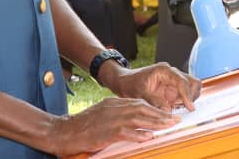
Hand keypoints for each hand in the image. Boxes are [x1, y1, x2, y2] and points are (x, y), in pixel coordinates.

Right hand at [48, 97, 178, 155]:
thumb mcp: (102, 114)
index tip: (167, 113)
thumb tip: (135, 121)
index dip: (155, 108)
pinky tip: (148, 136)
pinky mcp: (106, 132)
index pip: (139, 103)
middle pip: (142, 109)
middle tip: (175, 119)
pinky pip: (125, 132)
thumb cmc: (82, 126)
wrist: (63, 131)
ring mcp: (110, 119)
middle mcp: (114, 108)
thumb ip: (117, 114)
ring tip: (168, 126)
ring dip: (155, 122)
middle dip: (160, 114)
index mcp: (113, 103)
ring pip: (138, 118)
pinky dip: (138, 134)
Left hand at [101, 62, 201, 112]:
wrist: (125, 82)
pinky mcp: (172, 89)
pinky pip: (183, 96)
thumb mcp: (139, 94)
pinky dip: (182, 103)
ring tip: (173, 107)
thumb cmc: (130, 84)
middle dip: (190, 96)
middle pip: (192, 82)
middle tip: (180, 107)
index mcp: (164, 70)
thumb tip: (167, 110)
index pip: (182, 81)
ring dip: (186, 100)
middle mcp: (171, 74)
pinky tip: (171, 107)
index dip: (187, 95)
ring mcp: (173, 81)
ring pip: (190, 89)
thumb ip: (153, 101)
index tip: (190, 107)